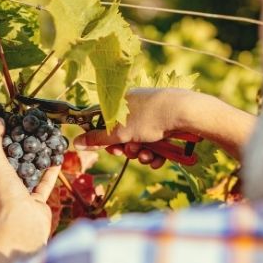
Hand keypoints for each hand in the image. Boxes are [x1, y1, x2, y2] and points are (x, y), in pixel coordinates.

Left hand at [0, 118, 59, 252]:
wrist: (23, 224)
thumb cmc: (3, 193)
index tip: (1, 127)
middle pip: (8, 164)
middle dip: (16, 148)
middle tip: (24, 129)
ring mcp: (18, 196)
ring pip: (27, 172)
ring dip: (35, 157)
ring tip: (42, 139)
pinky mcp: (35, 202)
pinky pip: (44, 182)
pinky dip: (50, 170)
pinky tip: (57, 156)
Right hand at [74, 88, 255, 164]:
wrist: (186, 113)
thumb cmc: (150, 117)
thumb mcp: (120, 131)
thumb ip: (97, 138)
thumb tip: (76, 141)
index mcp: (122, 103)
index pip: (106, 122)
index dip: (105, 138)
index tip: (109, 147)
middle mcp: (137, 109)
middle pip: (123, 135)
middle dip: (125, 148)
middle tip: (128, 152)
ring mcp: (153, 118)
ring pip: (140, 142)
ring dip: (140, 154)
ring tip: (146, 156)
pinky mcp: (167, 128)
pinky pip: (155, 145)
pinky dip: (155, 154)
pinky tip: (157, 159)